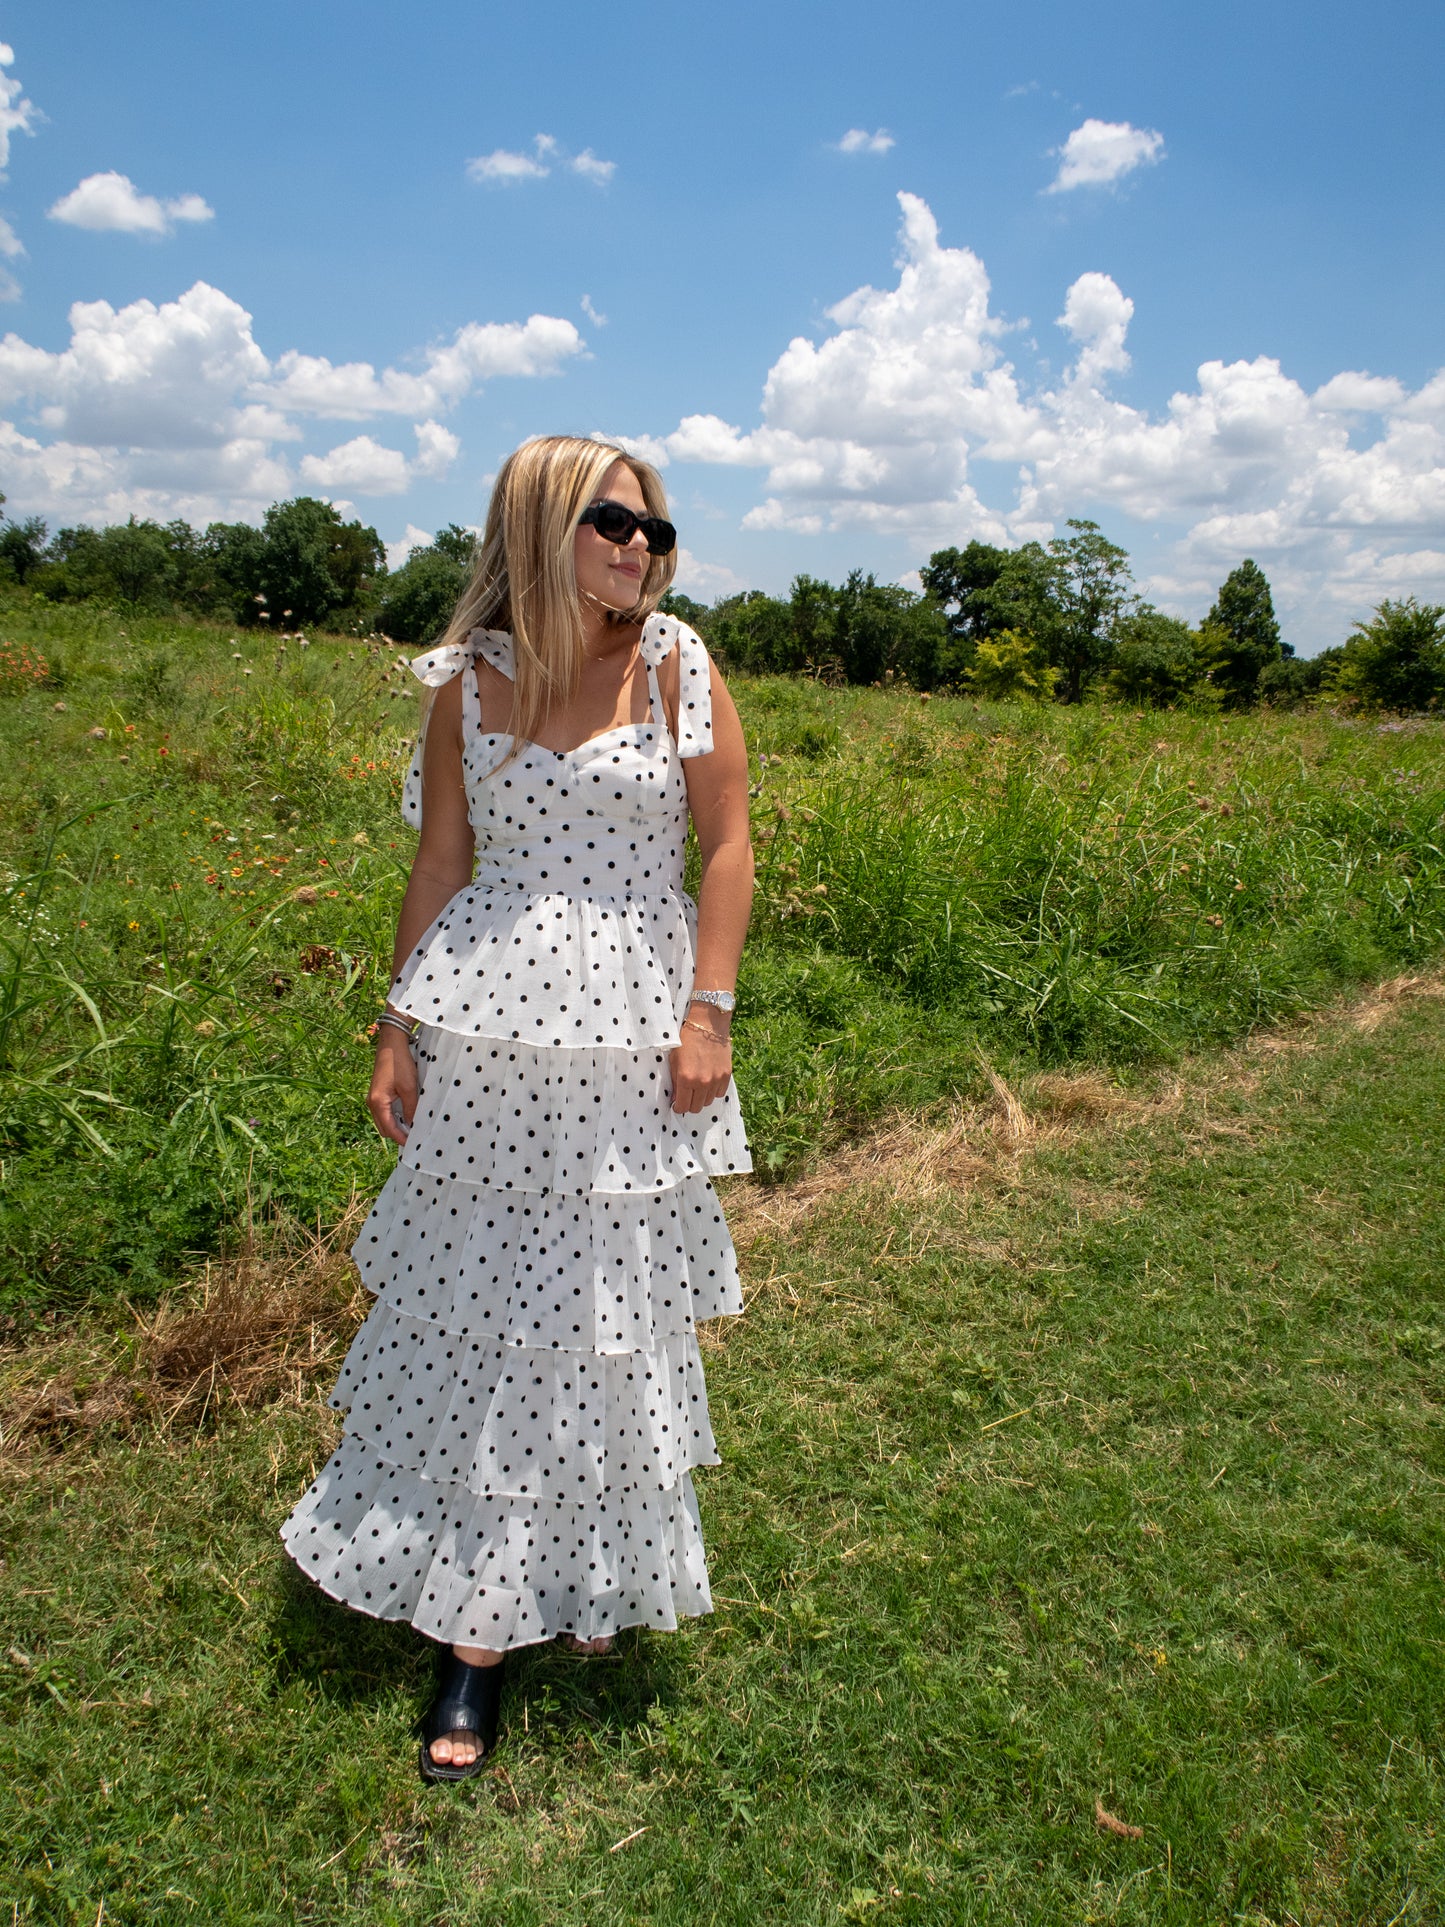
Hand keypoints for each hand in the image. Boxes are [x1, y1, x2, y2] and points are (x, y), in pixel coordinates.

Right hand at [368, 1028, 417, 1143]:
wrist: (392, 1043)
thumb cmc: (400, 1064)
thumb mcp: (410, 1088)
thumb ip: (411, 1108)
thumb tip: (413, 1126)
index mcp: (377, 1103)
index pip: (389, 1130)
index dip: (401, 1139)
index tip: (414, 1144)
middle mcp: (372, 1102)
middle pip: (384, 1128)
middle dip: (398, 1134)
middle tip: (415, 1137)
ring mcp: (374, 1098)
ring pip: (384, 1120)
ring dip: (396, 1126)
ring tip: (413, 1128)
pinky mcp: (378, 1093)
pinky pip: (385, 1111)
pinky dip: (395, 1117)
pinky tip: (408, 1115)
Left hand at [668, 1022, 731, 1114]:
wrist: (708, 1025)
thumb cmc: (687, 1040)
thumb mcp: (674, 1060)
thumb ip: (675, 1081)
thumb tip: (676, 1098)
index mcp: (686, 1078)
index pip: (682, 1106)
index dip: (678, 1107)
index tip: (677, 1104)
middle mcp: (702, 1082)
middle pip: (696, 1108)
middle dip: (689, 1104)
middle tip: (687, 1096)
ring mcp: (716, 1079)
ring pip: (708, 1102)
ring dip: (702, 1098)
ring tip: (698, 1087)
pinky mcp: (726, 1075)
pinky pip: (720, 1093)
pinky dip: (714, 1091)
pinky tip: (709, 1082)